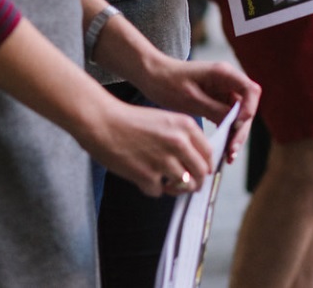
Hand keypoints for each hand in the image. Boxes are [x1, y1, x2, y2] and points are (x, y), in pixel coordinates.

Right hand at [76, 96, 213, 196]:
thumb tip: (195, 160)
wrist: (103, 123)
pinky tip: (145, 179)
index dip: (207, 166)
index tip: (203, 172)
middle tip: (190, 185)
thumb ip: (183, 137)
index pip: (209, 153)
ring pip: (185, 185)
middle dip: (197, 182)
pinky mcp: (146, 175)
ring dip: (177, 188)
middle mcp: (179, 143)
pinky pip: (159, 191)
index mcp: (186, 127)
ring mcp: (164, 160)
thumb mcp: (166, 120)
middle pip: (201, 172)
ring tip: (167, 184)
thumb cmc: (131, 121)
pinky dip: (153, 188)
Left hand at [137, 58, 260, 164]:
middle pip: (247, 105)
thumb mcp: (190, 99)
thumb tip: (235, 124)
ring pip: (239, 114)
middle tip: (232, 151)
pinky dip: (227, 131)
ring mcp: (224, 90)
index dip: (249, 109)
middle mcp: (228, 81)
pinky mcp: (217, 99)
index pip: (250, 90)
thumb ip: (215, 109)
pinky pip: (228, 116)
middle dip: (242, 129)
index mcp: (224, 74)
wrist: (152, 75)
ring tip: (229, 155)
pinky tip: (223, 147)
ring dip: (236, 133)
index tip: (237, 126)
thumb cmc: (168, 82)